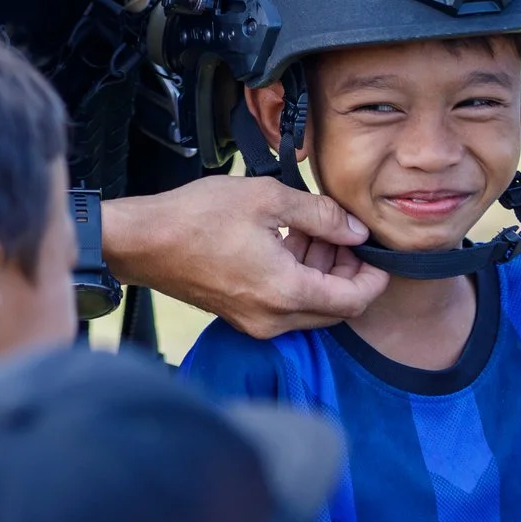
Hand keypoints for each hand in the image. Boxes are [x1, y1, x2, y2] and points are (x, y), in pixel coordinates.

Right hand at [102, 175, 391, 339]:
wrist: (142, 241)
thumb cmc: (196, 218)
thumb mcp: (268, 200)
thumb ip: (321, 215)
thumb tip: (356, 230)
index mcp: (286, 293)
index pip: (354, 301)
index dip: (374, 277)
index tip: (378, 252)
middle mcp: (273, 319)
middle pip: (335, 308)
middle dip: (347, 271)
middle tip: (343, 233)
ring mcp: (254, 321)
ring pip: (311, 307)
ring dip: (322, 272)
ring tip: (313, 229)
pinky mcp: (239, 315)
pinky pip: (285, 304)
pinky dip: (298, 278)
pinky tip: (288, 241)